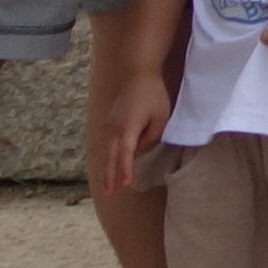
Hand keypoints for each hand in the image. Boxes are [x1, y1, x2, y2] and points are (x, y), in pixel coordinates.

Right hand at [93, 68, 168, 199]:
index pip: (126, 155)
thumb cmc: (152, 95)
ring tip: (107, 186)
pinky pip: (109, 144)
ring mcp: (110, 125)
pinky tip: (110, 166)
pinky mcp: (110, 122)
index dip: (125, 171)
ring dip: (107, 168)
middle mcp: (114, 129)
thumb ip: (150, 137)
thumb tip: (139, 150)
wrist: (137, 73)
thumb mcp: (160, 117)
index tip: (124, 185)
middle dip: (110, 176)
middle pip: (111, 157)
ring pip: (108, 152)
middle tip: (108, 194)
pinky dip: (109, 157)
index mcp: (127, 129)